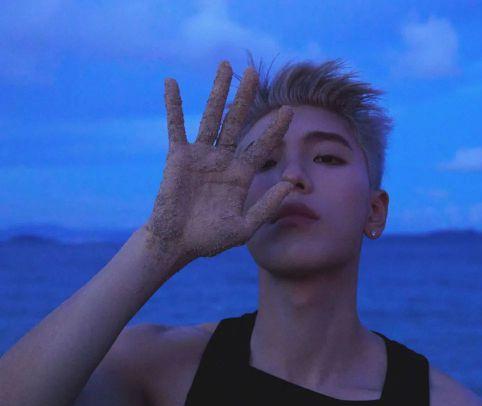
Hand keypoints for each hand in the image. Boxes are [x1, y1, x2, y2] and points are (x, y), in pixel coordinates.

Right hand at [143, 60, 294, 270]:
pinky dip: (173, 106)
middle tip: (254, 72)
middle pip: (237, 122)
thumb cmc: (210, 239)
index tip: (290, 110)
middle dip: (246, 98)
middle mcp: (223, 160)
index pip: (261, 146)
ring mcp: (201, 156)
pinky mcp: (178, 156)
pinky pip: (176, 126)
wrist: (178, 243)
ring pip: (211, 117)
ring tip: (226, 66)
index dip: (275, 129)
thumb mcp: (245, 226)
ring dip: (218, 91)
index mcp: (240, 175)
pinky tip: (171, 83)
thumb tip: (291, 183)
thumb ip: (268, 205)